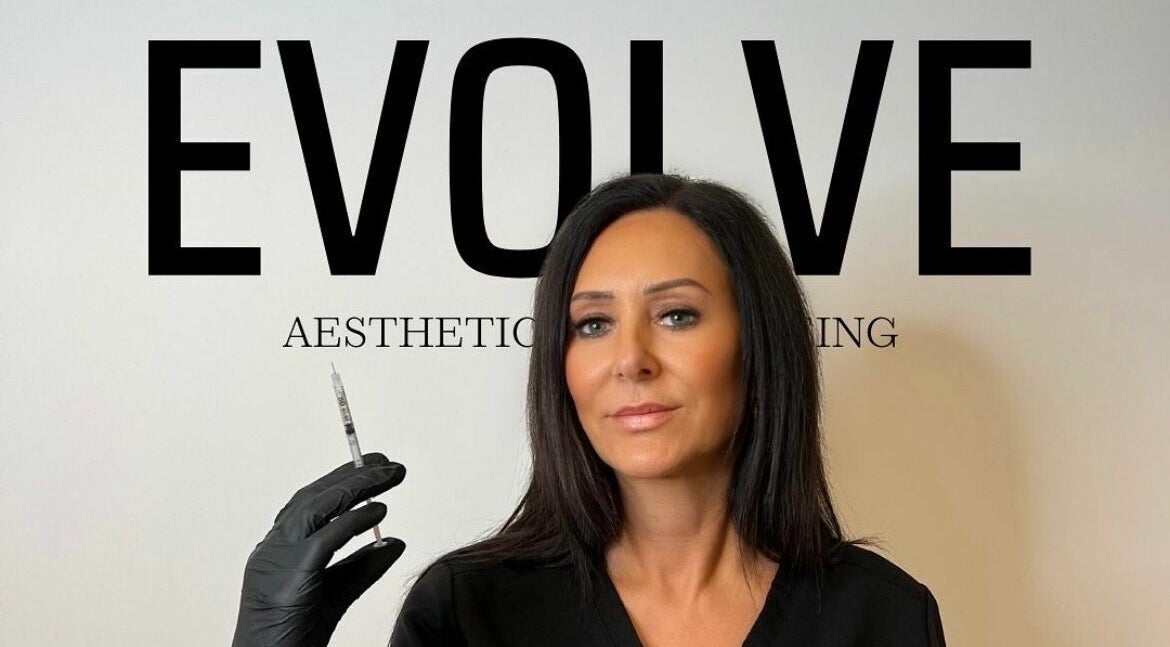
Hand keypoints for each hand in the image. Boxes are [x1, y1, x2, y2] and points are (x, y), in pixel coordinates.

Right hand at [232, 453, 406, 646]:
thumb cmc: (294, 636)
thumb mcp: (337, 594)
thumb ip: (364, 567)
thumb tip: (397, 541)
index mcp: (278, 548)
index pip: (310, 502)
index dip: (342, 480)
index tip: (374, 466)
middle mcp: (274, 547)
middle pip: (314, 497)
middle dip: (352, 474)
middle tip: (387, 461)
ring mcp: (277, 558)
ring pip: (317, 507)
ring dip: (356, 486)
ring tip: (389, 475)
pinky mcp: (291, 574)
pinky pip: (326, 537)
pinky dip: (354, 520)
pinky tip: (379, 509)